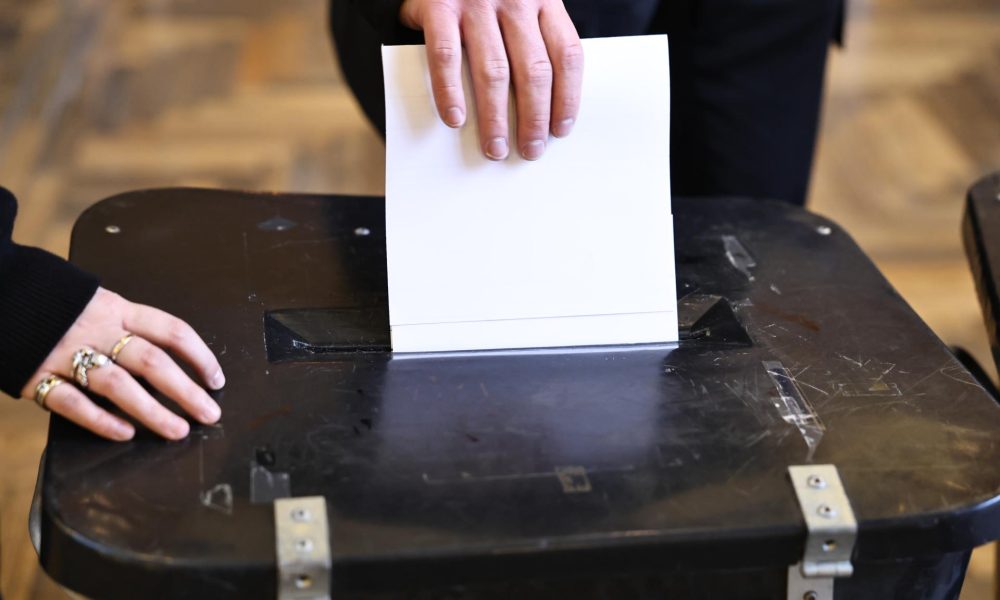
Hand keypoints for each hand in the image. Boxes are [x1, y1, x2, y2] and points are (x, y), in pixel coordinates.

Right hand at [20, 288, 224, 440]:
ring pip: (118, 385)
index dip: (199, 356)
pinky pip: (72, 402)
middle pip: (151, 361)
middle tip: (209, 413)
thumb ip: (129, 327)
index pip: (171, 330)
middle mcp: (97, 330)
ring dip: (152, 411)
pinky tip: (125, 432)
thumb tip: (171, 361)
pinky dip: (100, 419)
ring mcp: (66, 353)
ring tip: (177, 430)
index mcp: (118, 309)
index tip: (216, 380)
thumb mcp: (99, 302)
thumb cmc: (59, 305)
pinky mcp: (37, 375)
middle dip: (186, 390)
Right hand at [399, 0, 582, 160]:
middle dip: (534, 118)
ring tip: (495, 147)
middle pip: (534, 70)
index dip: (568, 97)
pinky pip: (446, 56)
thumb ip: (535, 34)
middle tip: (530, 150)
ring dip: (495, 117)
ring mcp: (475, 3)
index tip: (561, 130)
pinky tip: (455, 118)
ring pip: (494, 71)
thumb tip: (546, 103)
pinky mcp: (438, 6)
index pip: (567, 55)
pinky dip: (450, 92)